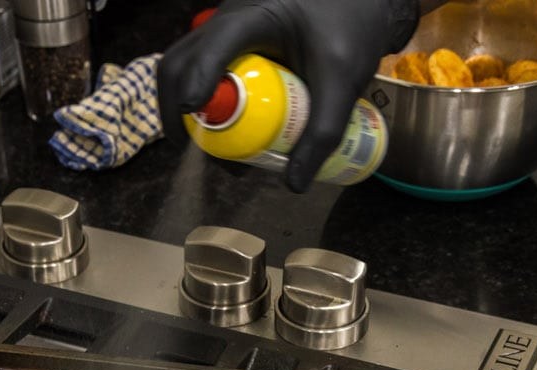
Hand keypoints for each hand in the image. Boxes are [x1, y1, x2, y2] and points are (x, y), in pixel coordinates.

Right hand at [157, 0, 417, 191]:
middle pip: (180, 61)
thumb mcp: (342, 82)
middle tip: (193, 151)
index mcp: (256, 16)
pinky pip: (200, 73)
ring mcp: (224, 31)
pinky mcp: (228, 46)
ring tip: (213, 150)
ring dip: (187, 110)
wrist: (358, 8)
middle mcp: (230, 20)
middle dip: (178, 108)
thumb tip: (294, 184)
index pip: (216, 44)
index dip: (200, 76)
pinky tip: (228, 135)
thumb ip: (323, 130)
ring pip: (183, 68)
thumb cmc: (350, 31)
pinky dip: (204, 105)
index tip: (193, 112)